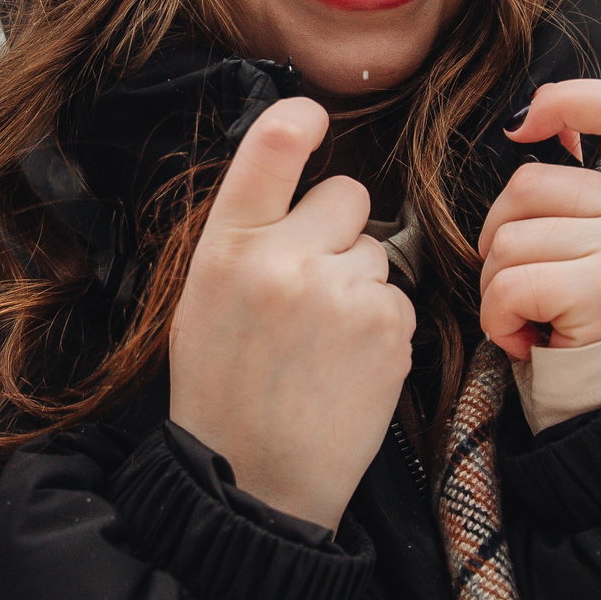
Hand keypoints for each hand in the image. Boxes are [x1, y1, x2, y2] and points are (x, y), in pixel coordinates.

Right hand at [168, 97, 414, 531]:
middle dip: (339, 228)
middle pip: (347, 194)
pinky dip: (380, 327)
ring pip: (376, 251)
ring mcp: (341, 294)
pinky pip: (396, 299)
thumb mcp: (203, 300)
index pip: (271, 144)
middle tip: (311, 283)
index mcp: (227, 248)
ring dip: (359, 284)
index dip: (300, 118)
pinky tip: (346, 367)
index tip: (313, 117)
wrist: (252, 482)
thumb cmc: (222, 391)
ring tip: (322, 344)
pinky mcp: (387, 330)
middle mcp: (285, 260)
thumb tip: (294, 185)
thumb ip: (247, 239)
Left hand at [478, 80, 600, 360]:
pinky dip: (498, 320)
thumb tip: (524, 126)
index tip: (522, 127)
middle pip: (529, 185)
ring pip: (508, 239)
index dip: (567, 101)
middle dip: (502, 239)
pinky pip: (509, 285)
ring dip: (497, 288)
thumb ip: (581, 187)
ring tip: (536, 319)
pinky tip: (528, 340)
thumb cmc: (600, 320)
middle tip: (532, 289)